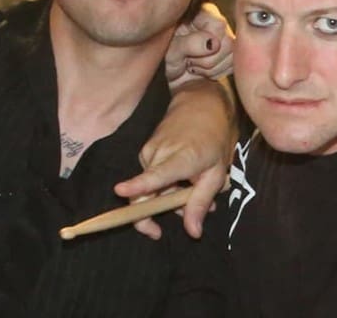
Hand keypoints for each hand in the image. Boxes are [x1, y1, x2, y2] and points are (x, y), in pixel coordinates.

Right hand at [114, 79, 234, 238]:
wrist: (200, 104)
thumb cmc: (213, 138)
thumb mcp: (216, 174)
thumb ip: (201, 202)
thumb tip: (192, 233)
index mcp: (179, 159)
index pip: (154, 176)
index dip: (137, 186)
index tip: (119, 191)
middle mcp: (158, 154)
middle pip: (144, 194)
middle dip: (159, 212)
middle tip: (185, 218)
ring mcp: (148, 151)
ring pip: (149, 188)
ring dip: (167, 197)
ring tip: (192, 192)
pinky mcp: (145, 151)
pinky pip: (150, 177)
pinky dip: (165, 185)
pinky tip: (183, 180)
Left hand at [166, 3, 233, 89]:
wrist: (165, 76)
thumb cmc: (163, 58)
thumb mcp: (170, 50)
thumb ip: (189, 43)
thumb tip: (213, 43)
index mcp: (200, 13)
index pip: (218, 25)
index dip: (206, 43)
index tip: (188, 53)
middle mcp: (215, 23)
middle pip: (229, 43)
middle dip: (207, 59)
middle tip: (188, 61)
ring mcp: (223, 39)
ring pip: (232, 58)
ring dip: (210, 68)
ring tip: (192, 65)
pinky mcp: (227, 55)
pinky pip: (232, 68)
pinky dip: (216, 74)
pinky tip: (201, 71)